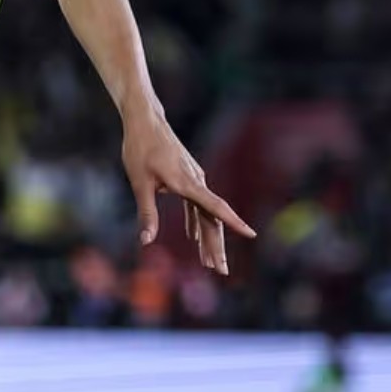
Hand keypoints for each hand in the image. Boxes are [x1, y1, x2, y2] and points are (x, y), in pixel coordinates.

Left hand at [121, 102, 255, 274]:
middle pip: (211, 218)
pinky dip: (195, 222)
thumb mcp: (139, 182)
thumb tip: (146, 241)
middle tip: (221, 271)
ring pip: (205, 213)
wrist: (144, 120)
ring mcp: (193, 179)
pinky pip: (196, 204)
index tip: (252, 234)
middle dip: (216, 246)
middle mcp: (195, 181)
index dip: (233, 222)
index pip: (215, 207)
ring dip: (206, 238)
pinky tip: (193, 237)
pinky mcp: (186, 177)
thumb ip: (146, 212)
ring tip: (209, 263)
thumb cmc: (139, 148)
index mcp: (187, 183)